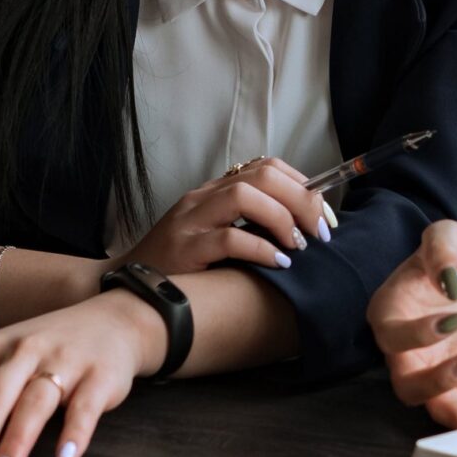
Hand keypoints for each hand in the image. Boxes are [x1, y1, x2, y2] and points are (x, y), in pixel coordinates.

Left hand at [0, 290, 160, 456]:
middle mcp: (25, 351)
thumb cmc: (50, 350)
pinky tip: (65, 456)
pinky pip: (85, 406)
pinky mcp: (99, 376)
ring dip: (15, 442)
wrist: (113, 323)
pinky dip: (75, 431)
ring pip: (34, 403)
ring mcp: (64, 361)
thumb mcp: (3, 363)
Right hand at [114, 156, 328, 275]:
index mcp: (215, 191)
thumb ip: (250, 226)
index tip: (324, 216)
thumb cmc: (183, 267)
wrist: (132, 289)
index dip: (303, 186)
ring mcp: (191, 221)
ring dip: (282, 219)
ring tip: (299, 246)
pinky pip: (229, 238)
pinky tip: (279, 263)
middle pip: (262, 176)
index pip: (267, 167)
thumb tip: (304, 228)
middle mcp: (203, 198)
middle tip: (321, 232)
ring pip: (244, 196)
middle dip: (302, 199)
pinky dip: (261, 249)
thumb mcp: (218, 236)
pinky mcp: (185, 249)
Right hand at [366, 220, 456, 429]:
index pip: (390, 334)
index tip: (456, 315)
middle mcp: (404, 348)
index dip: (417, 333)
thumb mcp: (450, 235)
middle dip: (434, 382)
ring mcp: (431, 369)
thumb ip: (443, 249)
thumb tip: (448, 280)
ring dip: (453, 412)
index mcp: (391, 310)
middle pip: (404, 382)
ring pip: (428, 404)